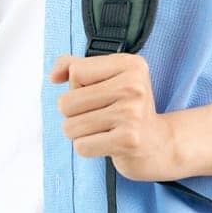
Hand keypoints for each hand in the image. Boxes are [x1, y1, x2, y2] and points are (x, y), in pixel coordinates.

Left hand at [49, 52, 182, 182]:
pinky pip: (81, 146)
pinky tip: (106, 142)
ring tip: (102, 129)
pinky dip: (88, 148)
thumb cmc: (127, 108)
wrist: (158, 143)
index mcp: (130, 64)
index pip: (75, 72)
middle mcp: (134, 86)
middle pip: (67, 102)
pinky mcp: (128, 140)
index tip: (99, 93)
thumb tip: (54, 76)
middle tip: (99, 115)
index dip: (77, 86)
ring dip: (79, 133)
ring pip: (70, 127)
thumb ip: (76, 66)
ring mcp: (132, 113)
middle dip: (74, 114)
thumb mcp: (108, 77)